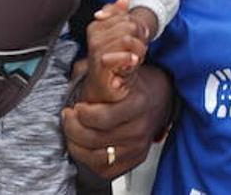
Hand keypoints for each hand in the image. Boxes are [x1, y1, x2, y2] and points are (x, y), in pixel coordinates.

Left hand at [63, 63, 172, 179]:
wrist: (161, 98)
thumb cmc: (137, 83)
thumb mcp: (122, 68)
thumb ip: (105, 67)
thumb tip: (95, 62)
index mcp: (137, 103)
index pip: (102, 118)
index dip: (82, 113)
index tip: (76, 106)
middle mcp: (138, 128)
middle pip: (94, 138)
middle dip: (73, 127)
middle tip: (68, 116)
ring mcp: (137, 147)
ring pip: (96, 156)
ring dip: (76, 144)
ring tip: (72, 130)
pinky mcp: (134, 159)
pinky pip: (104, 168)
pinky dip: (88, 159)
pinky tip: (84, 144)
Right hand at [83, 0, 154, 102]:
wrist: (105, 88)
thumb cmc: (113, 62)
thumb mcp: (119, 36)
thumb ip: (119, 16)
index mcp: (97, 27)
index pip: (125, 16)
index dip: (138, 26)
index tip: (140, 38)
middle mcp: (95, 38)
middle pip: (128, 26)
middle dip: (140, 38)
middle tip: (140, 50)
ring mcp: (97, 53)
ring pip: (126, 39)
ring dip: (138, 50)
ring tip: (136, 58)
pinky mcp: (101, 68)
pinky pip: (117, 56)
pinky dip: (128, 59)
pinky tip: (132, 63)